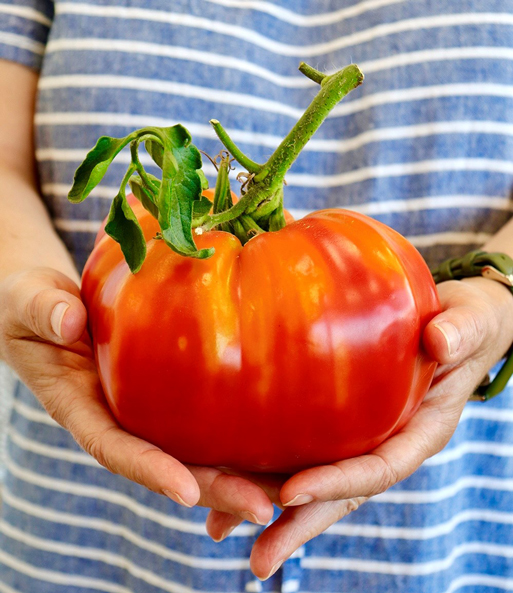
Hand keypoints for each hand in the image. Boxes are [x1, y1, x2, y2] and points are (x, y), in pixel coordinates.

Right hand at [0, 266, 275, 524]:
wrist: (48, 307)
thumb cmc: (33, 305)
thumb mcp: (28, 301)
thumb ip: (43, 310)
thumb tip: (69, 321)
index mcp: (81, 406)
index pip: (114, 447)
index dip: (149, 470)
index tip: (186, 491)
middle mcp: (119, 418)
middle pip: (168, 465)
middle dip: (213, 490)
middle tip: (264, 509)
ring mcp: (145, 410)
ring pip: (193, 452)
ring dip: (239, 475)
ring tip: (290, 491)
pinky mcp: (165, 395)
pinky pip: (203, 419)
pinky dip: (238, 437)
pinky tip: (280, 443)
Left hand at [205, 276, 512, 579]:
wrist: (452, 328)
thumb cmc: (463, 327)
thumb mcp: (469, 325)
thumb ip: (460, 334)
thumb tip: (443, 341)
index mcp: (420, 432)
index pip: (378, 469)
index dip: (338, 483)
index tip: (291, 491)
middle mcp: (387, 445)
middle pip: (341, 494)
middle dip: (299, 525)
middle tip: (258, 560)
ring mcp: (362, 438)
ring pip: (315, 479)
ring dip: (269, 505)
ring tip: (219, 527)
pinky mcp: (340, 423)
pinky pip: (302, 449)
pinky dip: (264, 467)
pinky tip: (226, 478)